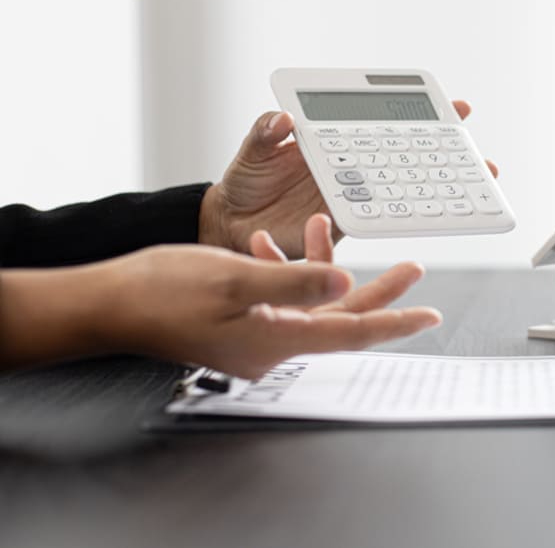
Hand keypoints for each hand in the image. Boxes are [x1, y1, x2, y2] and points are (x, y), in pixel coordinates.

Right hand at [0, 232, 440, 377]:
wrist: (106, 306)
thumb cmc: (161, 292)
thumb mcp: (236, 278)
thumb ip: (295, 280)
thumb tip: (346, 280)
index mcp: (277, 341)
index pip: (352, 332)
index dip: (394, 320)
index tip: (430, 314)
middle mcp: (272, 346)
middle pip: (341, 319)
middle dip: (378, 291)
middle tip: (412, 268)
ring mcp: (255, 338)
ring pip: (311, 305)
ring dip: (323, 267)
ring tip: (326, 226)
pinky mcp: (239, 326)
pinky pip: (279, 301)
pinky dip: (284, 270)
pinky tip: (268, 242)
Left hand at [200, 100, 498, 257]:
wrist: (232, 228)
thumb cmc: (244, 185)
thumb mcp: (251, 153)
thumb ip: (264, 134)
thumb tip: (282, 120)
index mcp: (335, 141)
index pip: (384, 122)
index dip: (421, 114)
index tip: (456, 109)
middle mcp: (352, 167)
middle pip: (408, 155)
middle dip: (448, 153)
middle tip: (480, 154)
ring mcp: (353, 195)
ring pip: (405, 189)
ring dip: (440, 188)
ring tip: (474, 184)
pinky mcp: (346, 225)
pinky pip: (381, 219)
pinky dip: (407, 217)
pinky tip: (432, 215)